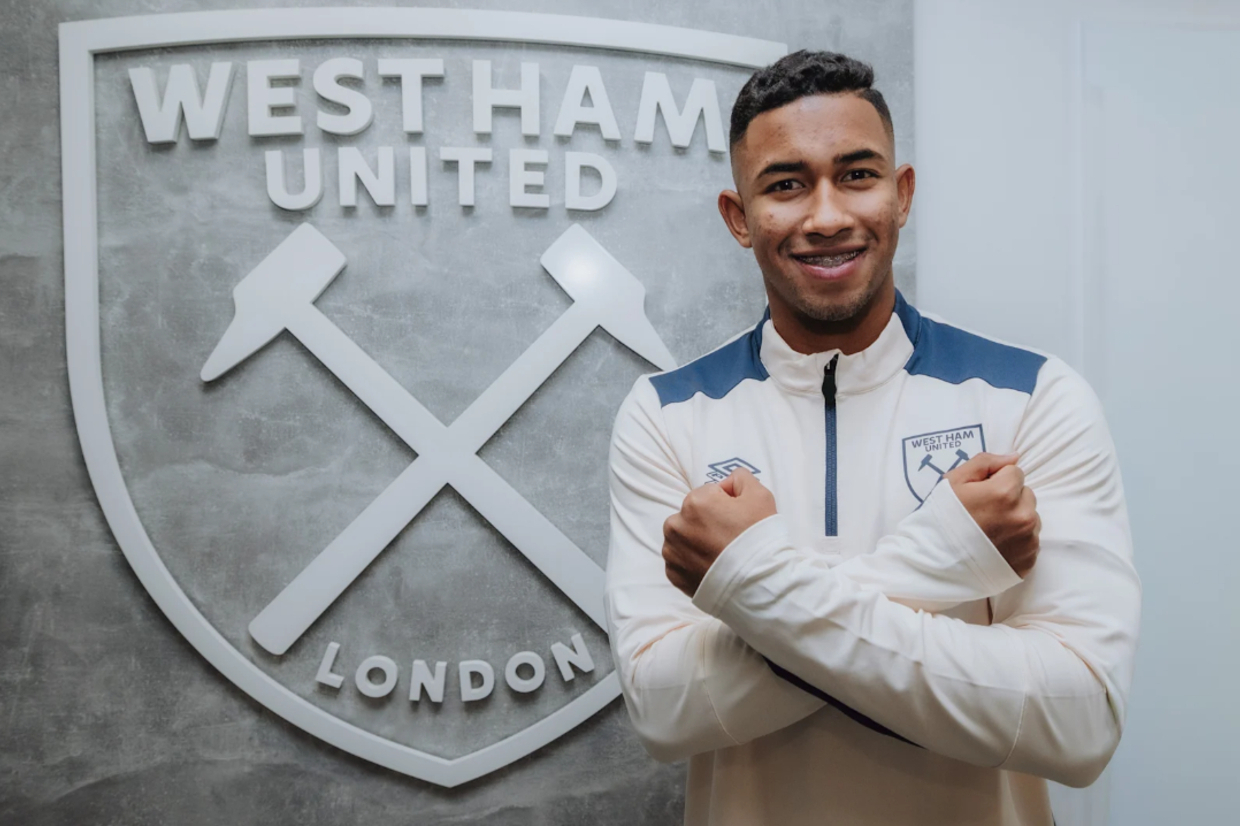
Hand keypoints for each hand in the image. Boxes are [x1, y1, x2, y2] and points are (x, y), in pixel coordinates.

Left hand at [663, 469, 776, 596]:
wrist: (757, 585)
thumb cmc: (759, 538)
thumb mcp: (760, 495)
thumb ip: (741, 478)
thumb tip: (727, 482)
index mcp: (694, 501)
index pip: (709, 494)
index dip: (726, 505)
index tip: (738, 520)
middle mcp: (675, 524)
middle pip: (693, 515)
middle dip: (708, 522)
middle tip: (731, 538)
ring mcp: (672, 551)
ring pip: (684, 537)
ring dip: (697, 541)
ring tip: (721, 554)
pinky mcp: (673, 574)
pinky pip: (681, 561)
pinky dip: (693, 562)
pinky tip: (713, 567)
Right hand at [945, 452, 1040, 576]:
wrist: (936, 563)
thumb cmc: (942, 519)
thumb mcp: (954, 482)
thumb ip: (985, 462)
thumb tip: (1014, 457)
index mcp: (1005, 493)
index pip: (1014, 472)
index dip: (995, 480)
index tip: (981, 494)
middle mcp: (1023, 516)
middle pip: (1026, 495)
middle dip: (1009, 499)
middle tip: (985, 512)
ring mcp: (1028, 540)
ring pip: (1030, 518)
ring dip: (1015, 519)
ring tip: (990, 530)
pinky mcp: (1029, 560)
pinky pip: (1030, 541)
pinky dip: (1017, 541)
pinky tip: (996, 545)